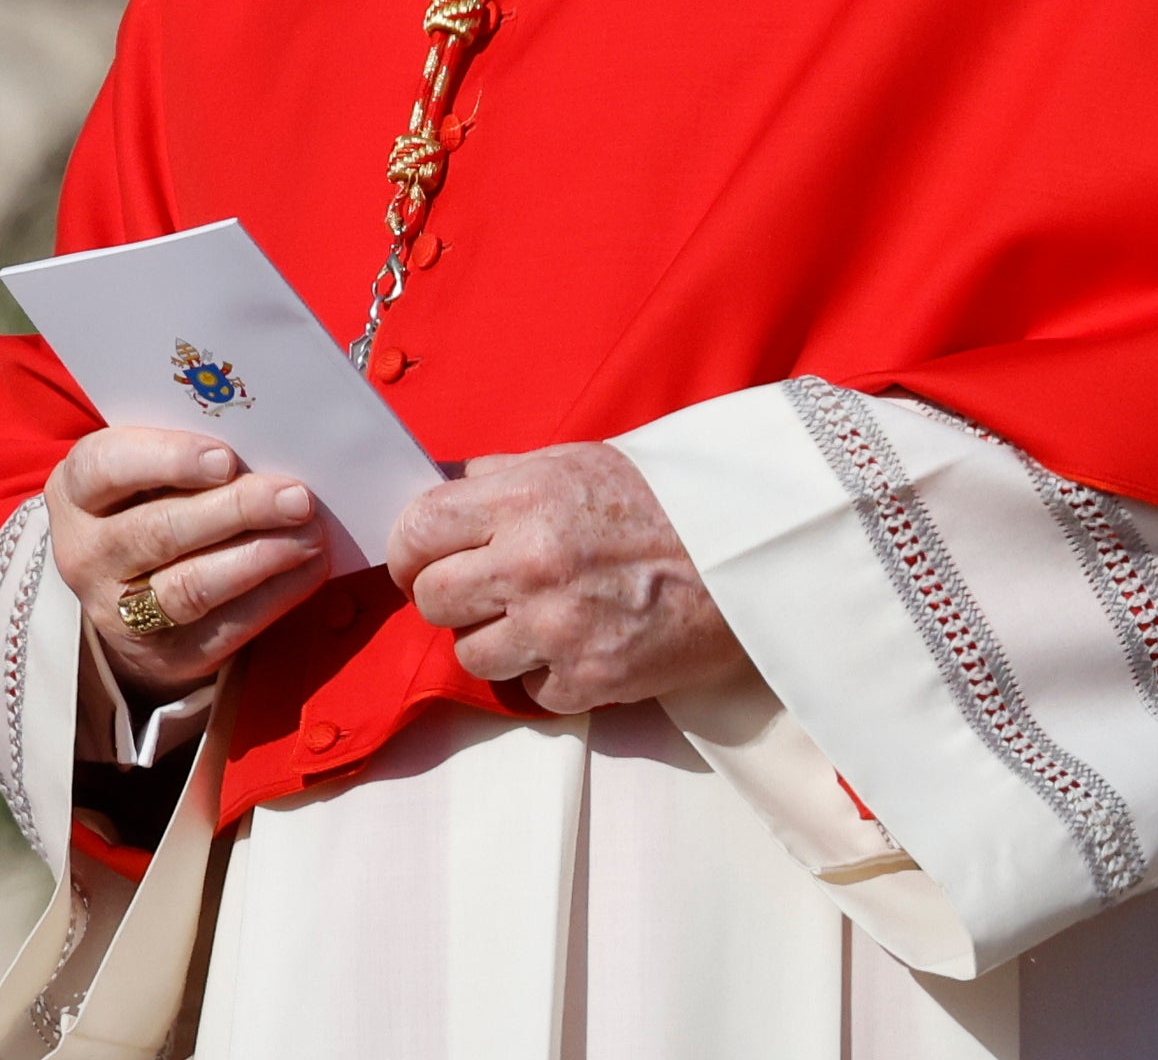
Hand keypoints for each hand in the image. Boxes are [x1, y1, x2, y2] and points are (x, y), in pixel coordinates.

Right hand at [48, 423, 331, 708]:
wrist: (122, 596)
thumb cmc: (142, 507)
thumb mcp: (135, 476)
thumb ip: (178, 457)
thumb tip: (262, 445)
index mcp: (73, 492)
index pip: (105, 467)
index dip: (166, 460)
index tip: (225, 458)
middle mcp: (85, 554)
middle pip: (159, 531)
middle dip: (235, 511)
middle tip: (295, 496)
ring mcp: (120, 611)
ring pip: (192, 585)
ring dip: (259, 557)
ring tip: (310, 534)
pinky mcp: (167, 654)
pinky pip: (226, 627)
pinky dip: (275, 595)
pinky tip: (309, 568)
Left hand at [390, 442, 743, 714]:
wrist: (750, 553)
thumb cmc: (662, 500)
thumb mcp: (573, 463)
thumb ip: (504, 477)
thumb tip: (449, 484)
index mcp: (518, 501)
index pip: (416, 529)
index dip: (407, 550)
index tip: (419, 562)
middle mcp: (527, 564)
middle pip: (432, 599)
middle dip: (447, 599)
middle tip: (478, 595)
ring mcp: (558, 627)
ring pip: (471, 655)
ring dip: (493, 644)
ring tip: (531, 625)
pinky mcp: (594, 679)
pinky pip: (532, 694)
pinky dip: (546, 679)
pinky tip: (575, 651)